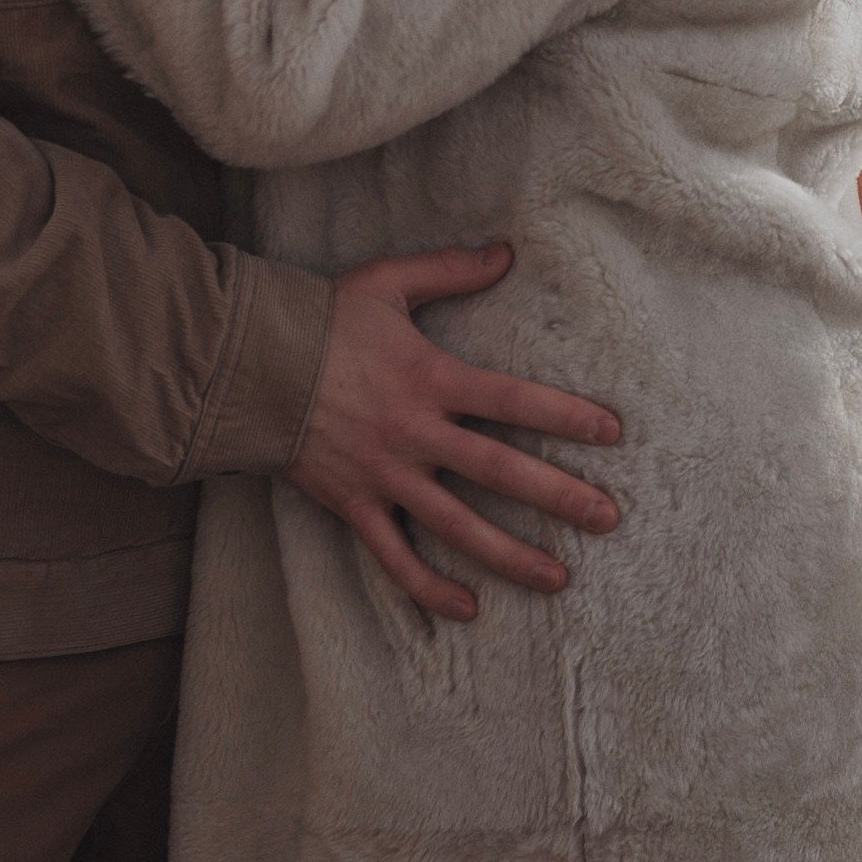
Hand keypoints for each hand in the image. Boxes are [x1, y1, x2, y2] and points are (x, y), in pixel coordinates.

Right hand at [285, 245, 622, 621]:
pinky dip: (430, 588)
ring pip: (459, 527)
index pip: (513, 400)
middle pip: (501, 471)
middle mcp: (417, 433)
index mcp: (432, 378)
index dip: (565, 416)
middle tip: (608, 519)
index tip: (611, 433)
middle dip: (559, 497)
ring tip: (558, 579)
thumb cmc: (322, 319)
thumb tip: (506, 252)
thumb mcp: (388, 282)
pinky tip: (468, 609)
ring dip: (511, 555)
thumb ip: (450, 270)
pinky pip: (396, 558)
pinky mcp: (355, 505)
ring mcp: (386, 476)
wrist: (249, 364)